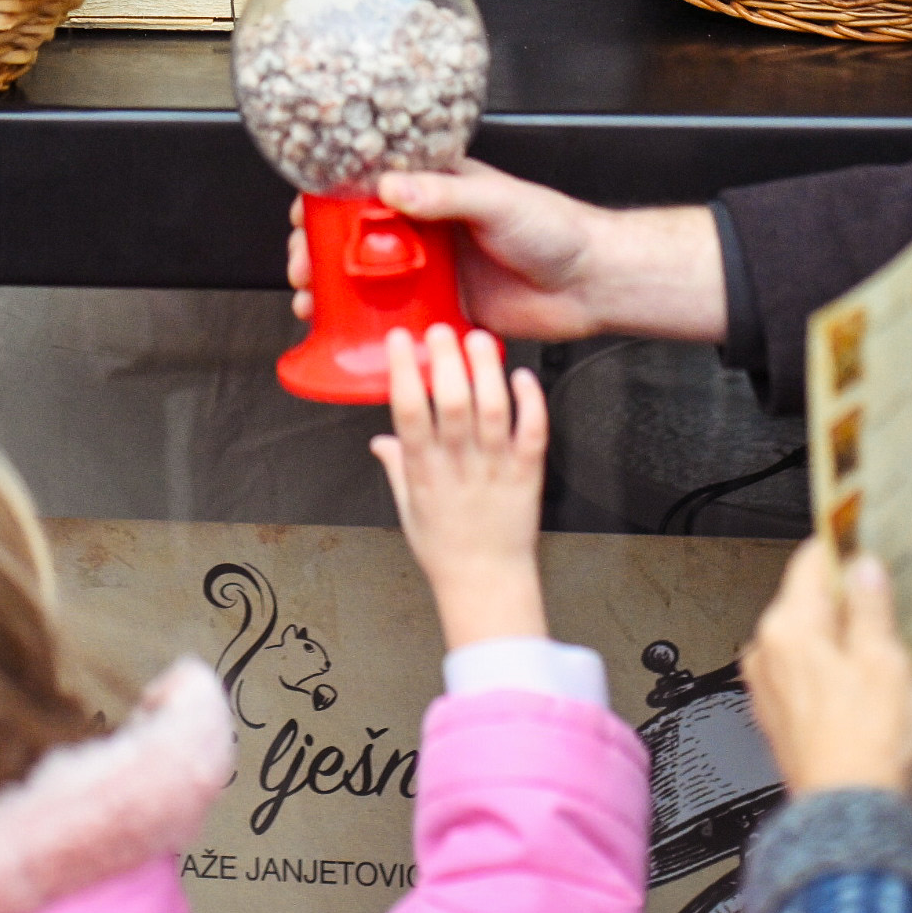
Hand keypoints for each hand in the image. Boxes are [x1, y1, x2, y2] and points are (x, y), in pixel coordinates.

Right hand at [286, 162, 727, 344]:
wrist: (591, 283)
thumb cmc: (555, 229)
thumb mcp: (496, 201)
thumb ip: (444, 194)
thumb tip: (389, 186)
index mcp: (436, 189)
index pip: (369, 187)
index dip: (331, 202)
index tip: (305, 217)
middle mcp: (427, 228)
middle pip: (357, 238)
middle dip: (320, 252)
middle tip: (302, 268)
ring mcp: (432, 270)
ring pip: (369, 279)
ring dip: (335, 290)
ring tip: (312, 302)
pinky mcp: (443, 309)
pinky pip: (397, 316)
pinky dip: (369, 325)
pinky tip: (347, 332)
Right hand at [370, 325, 549, 649]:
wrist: (487, 584)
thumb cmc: (444, 548)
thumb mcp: (408, 508)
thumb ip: (396, 467)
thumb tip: (378, 440)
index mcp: (423, 472)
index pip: (407, 413)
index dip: (403, 372)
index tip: (400, 339)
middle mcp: (458, 467)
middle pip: (451, 405)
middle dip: (445, 361)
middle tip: (441, 328)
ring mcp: (495, 470)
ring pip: (493, 411)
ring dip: (486, 372)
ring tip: (479, 339)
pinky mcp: (528, 476)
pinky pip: (533, 432)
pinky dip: (531, 402)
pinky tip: (522, 376)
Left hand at [741, 539, 911, 797]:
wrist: (850, 811)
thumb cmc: (863, 745)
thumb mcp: (884, 659)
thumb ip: (871, 605)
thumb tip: (864, 568)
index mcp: (788, 626)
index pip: (811, 560)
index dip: (844, 545)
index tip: (864, 538)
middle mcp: (766, 650)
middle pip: (808, 598)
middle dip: (847, 595)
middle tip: (887, 593)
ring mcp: (768, 683)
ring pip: (807, 636)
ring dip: (841, 632)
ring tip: (885, 641)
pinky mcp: (778, 712)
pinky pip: (805, 670)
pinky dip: (831, 665)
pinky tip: (864, 680)